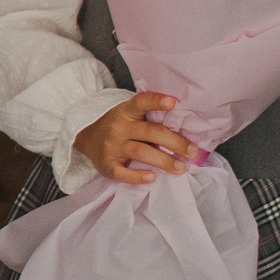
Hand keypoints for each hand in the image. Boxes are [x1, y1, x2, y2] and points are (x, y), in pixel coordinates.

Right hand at [74, 92, 198, 184]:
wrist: (86, 137)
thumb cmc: (119, 127)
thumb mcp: (129, 115)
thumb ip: (150, 118)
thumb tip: (187, 129)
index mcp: (126, 112)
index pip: (141, 102)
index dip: (156, 101)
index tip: (173, 102)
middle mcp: (119, 127)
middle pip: (149, 132)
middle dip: (174, 142)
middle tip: (193, 151)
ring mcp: (112, 146)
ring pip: (140, 152)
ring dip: (163, 161)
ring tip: (181, 168)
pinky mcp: (106, 164)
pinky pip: (122, 172)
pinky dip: (137, 176)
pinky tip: (151, 177)